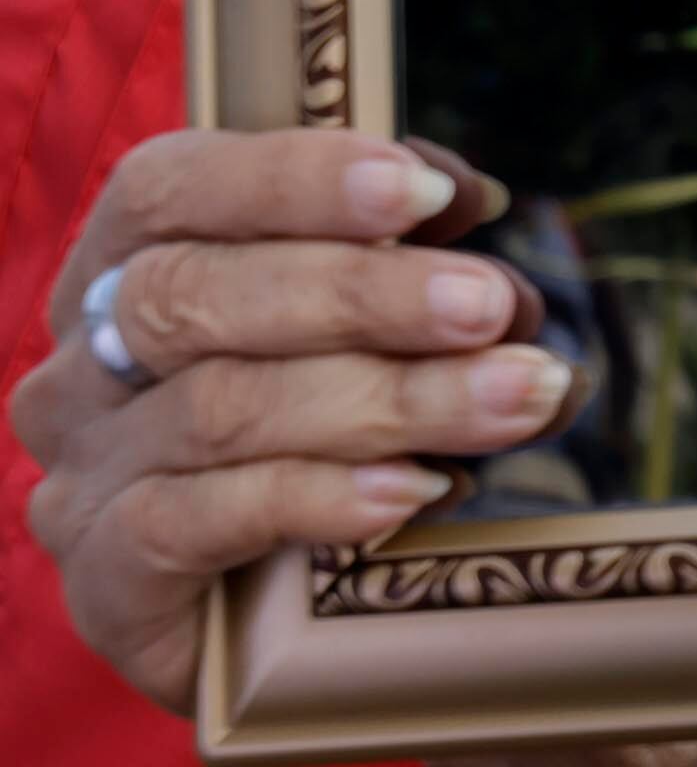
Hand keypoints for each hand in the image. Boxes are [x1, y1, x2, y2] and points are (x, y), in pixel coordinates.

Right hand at [8, 129, 570, 714]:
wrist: (274, 616)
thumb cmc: (327, 422)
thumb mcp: (366, 320)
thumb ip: (403, 250)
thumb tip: (463, 198)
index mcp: (124, 266)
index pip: (170, 188)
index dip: (295, 179)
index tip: (434, 193)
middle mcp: (82, 366)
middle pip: (194, 297)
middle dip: (364, 295)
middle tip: (493, 306)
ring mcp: (82, 478)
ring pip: (220, 411)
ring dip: (390, 399)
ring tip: (516, 396)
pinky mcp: (106, 583)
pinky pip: (196, 526)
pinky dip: (318, 499)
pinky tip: (414, 491)